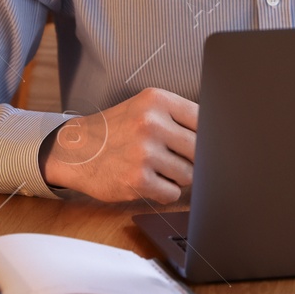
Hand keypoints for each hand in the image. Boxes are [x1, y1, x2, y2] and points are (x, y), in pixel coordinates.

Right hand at [39, 88, 197, 202]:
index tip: (203, 143)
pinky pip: (172, 193)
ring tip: (156, 169)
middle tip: (173, 158)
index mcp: (156, 100)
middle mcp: (150, 123)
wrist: (74, 150)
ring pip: (189, 174)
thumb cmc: (116, 130)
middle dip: (191, 159)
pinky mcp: (137, 179)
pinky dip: (164, 192)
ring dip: (177, 177)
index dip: (207, 136)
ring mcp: (144, 152)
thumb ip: (178, 118)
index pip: (204, 119)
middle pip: (199, 149)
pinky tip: (148, 181)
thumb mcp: (144, 108)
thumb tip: (220, 139)